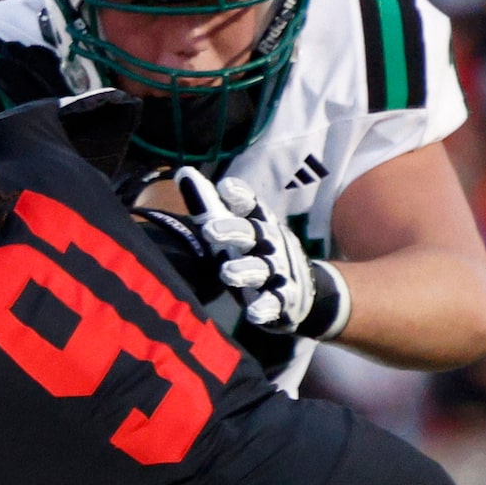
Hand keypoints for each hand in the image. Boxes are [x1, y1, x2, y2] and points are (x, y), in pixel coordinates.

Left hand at [173, 166, 327, 336]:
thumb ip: (208, 205)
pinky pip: (274, 304)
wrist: (302, 291)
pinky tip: (254, 313)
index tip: (225, 186)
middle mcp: (270, 245)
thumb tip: (182, 172)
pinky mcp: (282, 301)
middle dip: (233, 230)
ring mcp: (278, 272)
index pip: (252, 207)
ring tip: (228, 273)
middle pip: (253, 234)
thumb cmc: (257, 253)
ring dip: (246, 270)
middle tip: (209, 229)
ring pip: (261, 269)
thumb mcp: (236, 228)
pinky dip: (266, 308)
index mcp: (260, 225)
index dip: (241, 196)